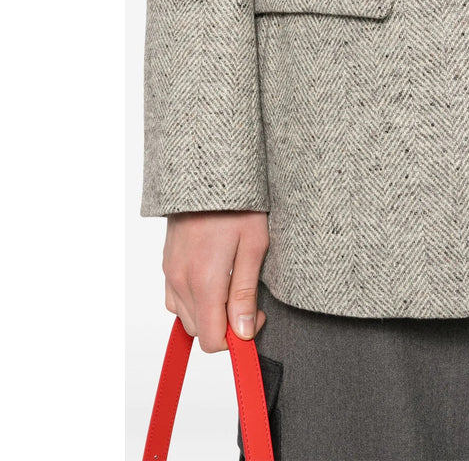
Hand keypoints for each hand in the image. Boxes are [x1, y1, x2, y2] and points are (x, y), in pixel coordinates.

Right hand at [162, 210, 269, 351]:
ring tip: (233, 288)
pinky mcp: (167, 263)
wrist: (208, 172)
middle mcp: (181, 281)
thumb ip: (245, 293)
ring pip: (185, 316)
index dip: (238, 337)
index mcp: (204, 282)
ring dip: (209, 314)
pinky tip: (214, 283)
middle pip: (198, 331)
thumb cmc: (238, 205)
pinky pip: (175, 298)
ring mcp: (170, 272)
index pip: (211, 339)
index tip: (257, 316)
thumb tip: (242, 332)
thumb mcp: (254, 246)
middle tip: (249, 301)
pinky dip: (193, 301)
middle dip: (224, 326)